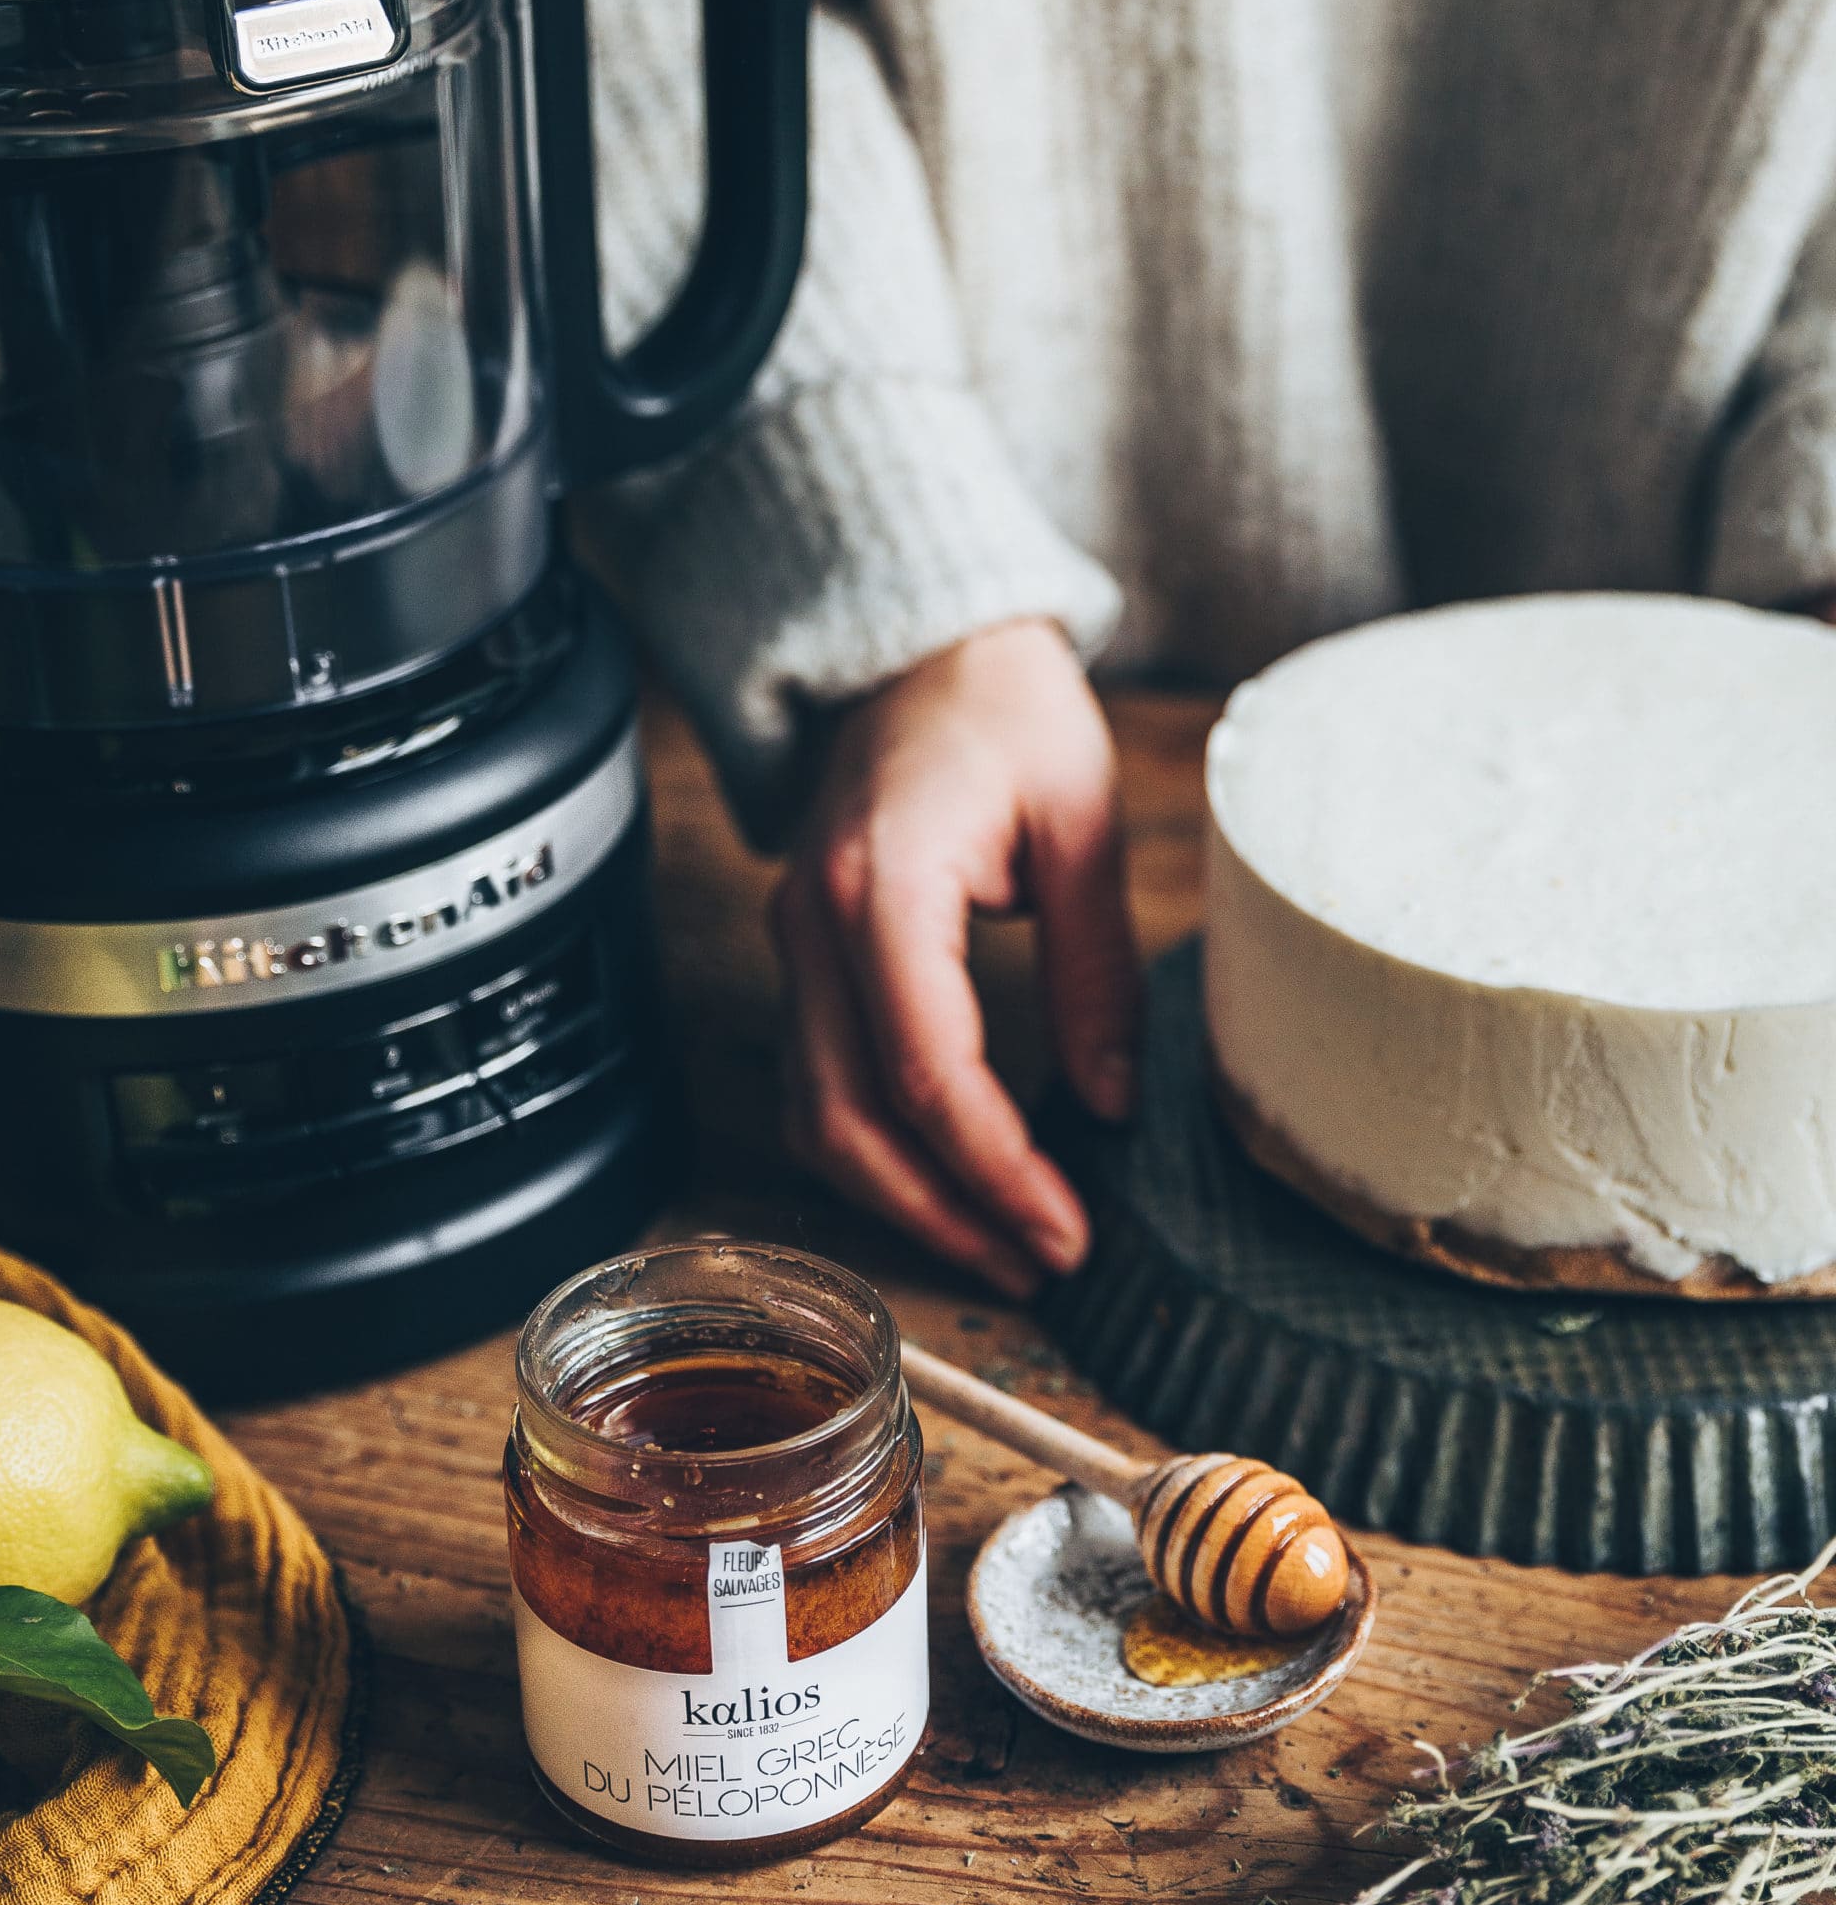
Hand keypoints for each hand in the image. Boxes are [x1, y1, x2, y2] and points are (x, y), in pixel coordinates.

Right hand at [769, 618, 1140, 1296]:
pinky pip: (816, 1085)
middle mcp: (816, 925)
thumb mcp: (1082, 820)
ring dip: (901, 1202)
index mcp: (885, 886)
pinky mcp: (804, 958)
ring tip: (1002, 1245)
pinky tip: (948, 1185)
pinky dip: (875, 1153)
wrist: (916, 641)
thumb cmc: (1003, 708)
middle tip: (1041, 1263)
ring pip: (815, 1119)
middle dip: (945, 1214)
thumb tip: (1109, 1106)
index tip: (1068, 1229)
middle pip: (852, 1120)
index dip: (997, 1171)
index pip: (929, 1073)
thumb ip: (1095, 968)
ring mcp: (795, 943)